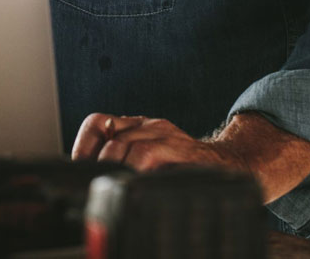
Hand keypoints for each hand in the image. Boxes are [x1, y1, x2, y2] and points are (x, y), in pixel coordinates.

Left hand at [72, 113, 248, 175]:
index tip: (79, 168)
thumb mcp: (149, 160)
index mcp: (136, 126)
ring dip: (116, 167)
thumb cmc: (183, 168)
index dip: (84, 145)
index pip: (98, 122)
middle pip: (108, 134)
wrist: (229, 166)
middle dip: (99, 162)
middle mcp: (149, 125)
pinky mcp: (181, 149)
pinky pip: (149, 154)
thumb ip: (125, 163)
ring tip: (116, 186)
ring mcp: (166, 134)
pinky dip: (136, 169)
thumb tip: (90, 180)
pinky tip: (136, 183)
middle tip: (98, 184)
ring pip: (126, 144)